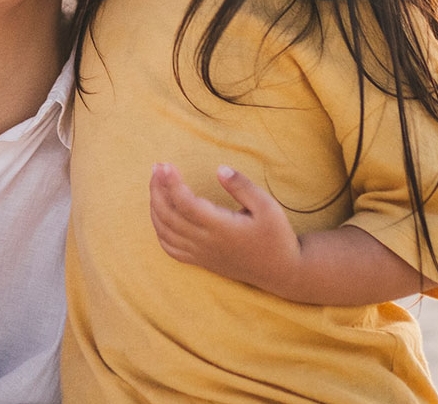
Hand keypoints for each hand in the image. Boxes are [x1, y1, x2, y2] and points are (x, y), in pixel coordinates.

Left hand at [147, 162, 299, 292]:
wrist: (282, 272)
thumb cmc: (277, 236)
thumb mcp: (268, 207)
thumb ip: (242, 187)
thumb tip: (220, 169)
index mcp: (221, 227)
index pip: (185, 203)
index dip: (171, 183)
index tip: (166, 165)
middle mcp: (206, 242)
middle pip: (168, 215)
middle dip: (157, 189)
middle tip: (157, 167)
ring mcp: (200, 253)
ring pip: (164, 231)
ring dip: (155, 206)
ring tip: (156, 184)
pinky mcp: (200, 261)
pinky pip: (170, 248)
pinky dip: (159, 230)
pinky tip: (160, 214)